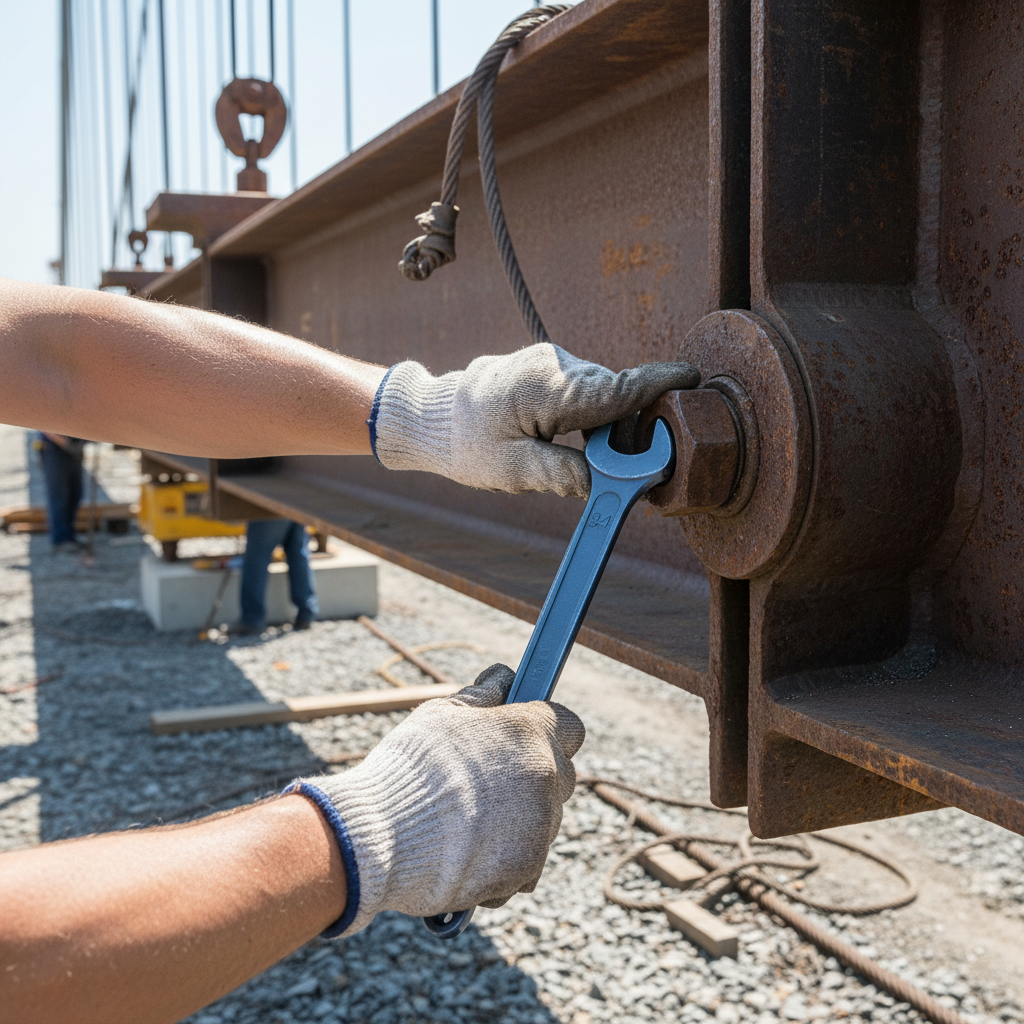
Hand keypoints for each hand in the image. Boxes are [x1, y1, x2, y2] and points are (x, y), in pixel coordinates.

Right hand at [289, 664, 584, 935]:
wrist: (383, 837)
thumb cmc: (409, 767)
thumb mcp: (441, 713)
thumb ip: (483, 694)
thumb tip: (504, 677)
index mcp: (529, 732)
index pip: (570, 726)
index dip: (549, 730)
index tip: (525, 736)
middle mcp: (546, 777)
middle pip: (562, 775)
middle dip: (535, 777)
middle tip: (490, 781)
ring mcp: (541, 827)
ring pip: (544, 820)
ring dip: (519, 820)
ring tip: (465, 822)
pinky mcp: (527, 869)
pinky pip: (528, 861)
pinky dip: (506, 859)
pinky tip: (465, 852)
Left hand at [368, 343, 698, 497]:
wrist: (432, 416)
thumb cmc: (466, 445)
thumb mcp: (513, 471)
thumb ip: (566, 474)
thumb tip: (612, 482)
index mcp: (545, 388)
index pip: (615, 388)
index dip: (657, 386)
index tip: (692, 379)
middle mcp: (554, 364)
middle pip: (616, 394)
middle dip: (630, 429)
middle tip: (621, 471)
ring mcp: (552, 360)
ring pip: (603, 391)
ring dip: (607, 422)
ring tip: (583, 456)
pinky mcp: (550, 365)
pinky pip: (588, 387)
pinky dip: (592, 412)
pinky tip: (572, 436)